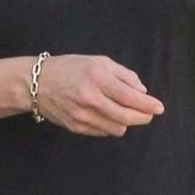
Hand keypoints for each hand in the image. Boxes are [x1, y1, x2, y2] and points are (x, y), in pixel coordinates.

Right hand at [34, 54, 164, 136]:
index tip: (159, 108)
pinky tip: (108, 116)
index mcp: (97, 79)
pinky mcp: (76, 127)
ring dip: (126, 122)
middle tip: (149, 114)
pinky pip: (103, 132)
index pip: (130, 97)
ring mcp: (82, 116)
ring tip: (125, 112)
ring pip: (117, 129)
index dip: (148, 105)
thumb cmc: (69, 68)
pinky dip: (111, 126)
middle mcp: (90, 99)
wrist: (35, 84)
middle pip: (126, 117)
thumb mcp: (97, 62)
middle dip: (143, 117)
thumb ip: (123, 74)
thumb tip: (142, 90)